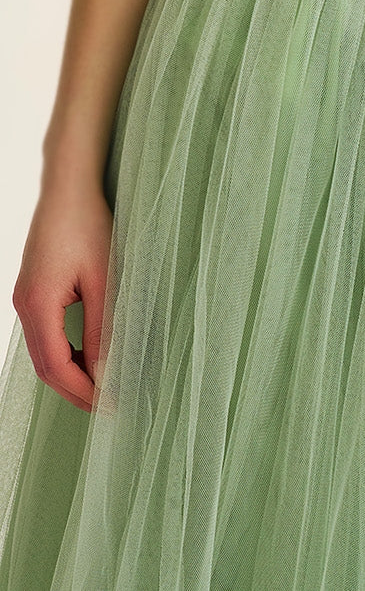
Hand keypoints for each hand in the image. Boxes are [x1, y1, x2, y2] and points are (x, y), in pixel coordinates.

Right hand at [12, 183, 113, 411]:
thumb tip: (108, 370)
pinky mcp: (33, 290)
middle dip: (76, 390)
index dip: (84, 392)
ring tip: (103, 386)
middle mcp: (25, 305)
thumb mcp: (104, 278)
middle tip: (108, 406)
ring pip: (44, 353)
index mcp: (39, 305)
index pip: (57, 368)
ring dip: (71, 373)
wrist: (69, 188)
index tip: (111, 406)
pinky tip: (90, 355)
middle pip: (45, 367)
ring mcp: (26, 298)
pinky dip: (66, 353)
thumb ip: (104, 326)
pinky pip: (46, 335)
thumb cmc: (88, 225)